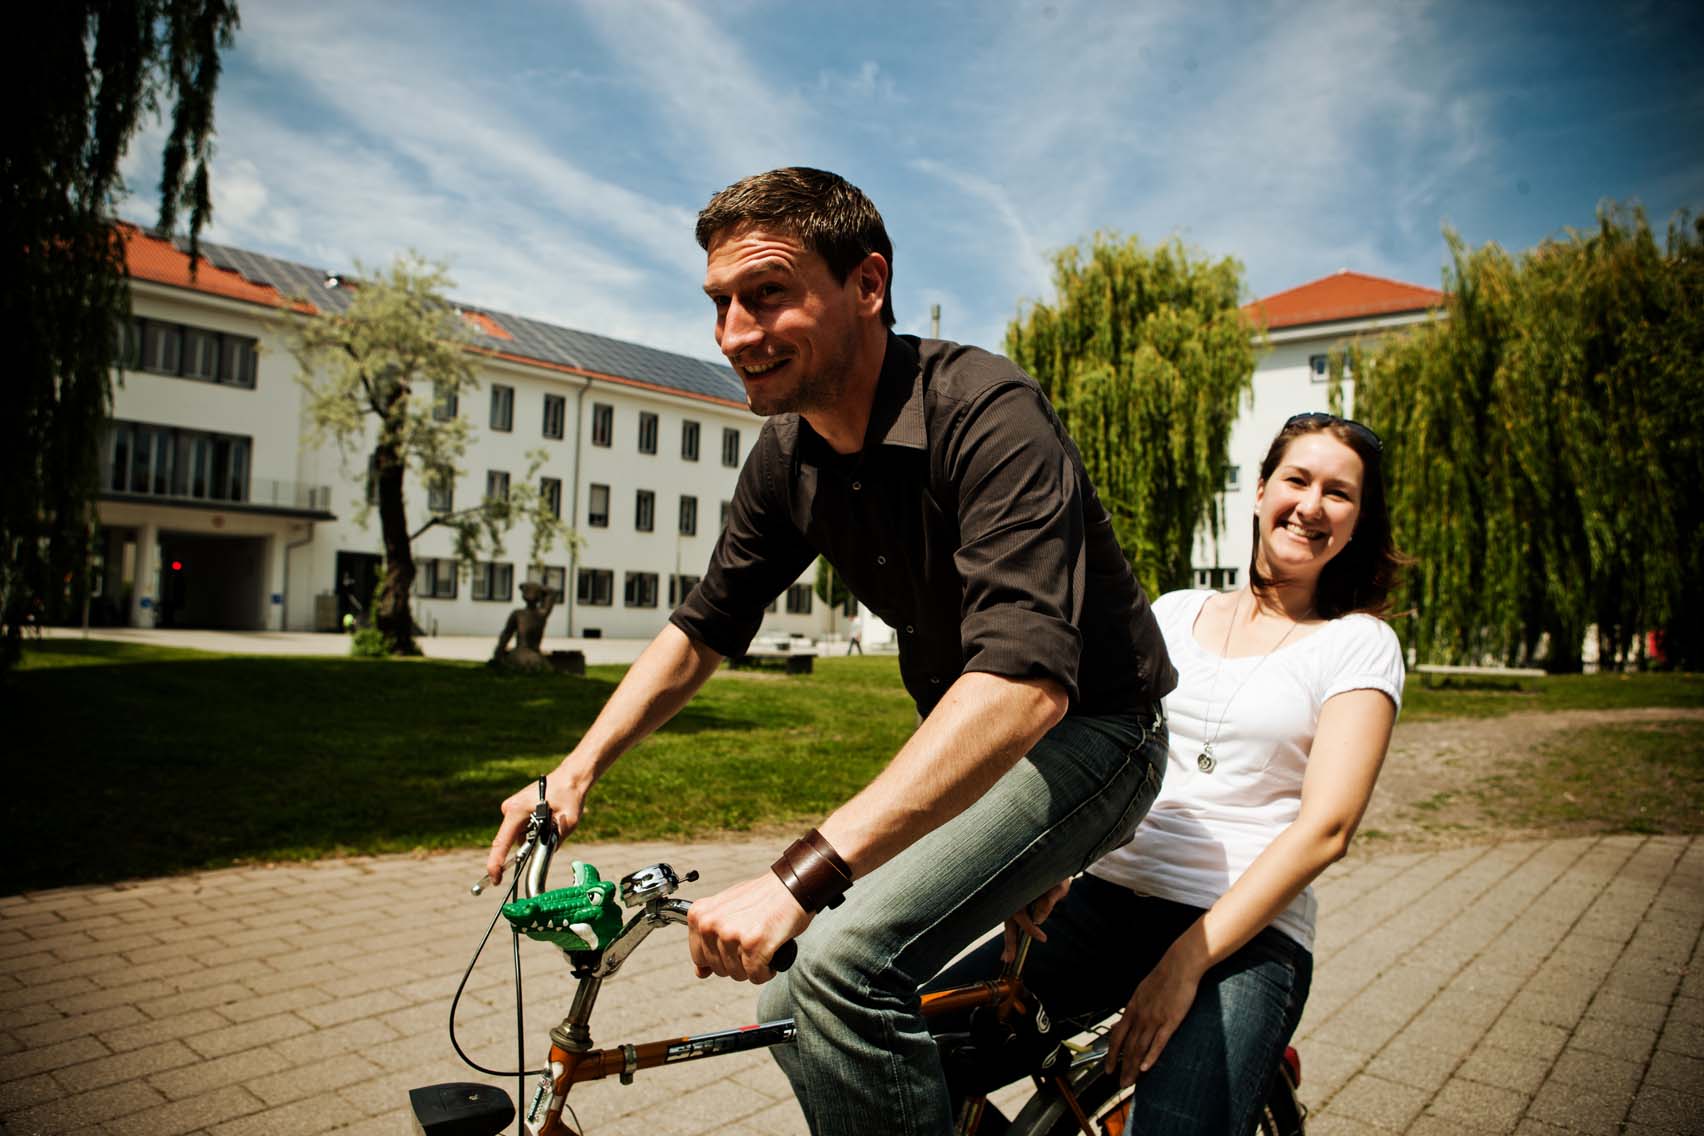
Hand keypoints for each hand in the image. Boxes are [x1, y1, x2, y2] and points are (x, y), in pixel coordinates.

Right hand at [484, 767, 588, 883]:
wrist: (570, 777)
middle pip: (511, 840)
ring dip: (532, 838)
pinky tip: (549, 819)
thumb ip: (554, 842)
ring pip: (518, 835)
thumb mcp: (568, 822)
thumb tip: (543, 859)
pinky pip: (521, 828)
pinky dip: (532, 831)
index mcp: (517, 810)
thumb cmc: (569, 795)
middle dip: (527, 847)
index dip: (496, 863)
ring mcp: (511, 807)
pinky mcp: (516, 808)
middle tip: (550, 835)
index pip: (501, 843)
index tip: (495, 879)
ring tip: (553, 823)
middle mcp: (510, 808)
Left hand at [687, 871, 811, 983]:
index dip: (719, 957)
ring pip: (737, 974)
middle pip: (718, 969)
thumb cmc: (762, 898)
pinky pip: (756, 976)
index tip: (734, 947)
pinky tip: (771, 952)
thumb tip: (700, 972)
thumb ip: (710, 938)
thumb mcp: (726, 910)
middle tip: (753, 941)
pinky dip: (767, 970)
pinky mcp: (753, 946)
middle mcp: (710, 924)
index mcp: (699, 915)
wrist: (792, 887)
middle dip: (738, 962)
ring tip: (763, 943)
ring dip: (754, 966)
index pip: (698, 957)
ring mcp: (731, 935)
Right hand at [1001, 877, 1071, 962]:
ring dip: (1008, 940)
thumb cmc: (1055, 872)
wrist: (1050, 860)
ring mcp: (1012, 899)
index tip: (1043, 938)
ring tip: (1007, 958)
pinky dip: (1011, 932)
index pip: (1020, 915)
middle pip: (1008, 921)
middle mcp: (1012, 895)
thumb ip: (1048, 901)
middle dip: (1009, 942)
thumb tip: (1038, 920)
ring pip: (1008, 922)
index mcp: (1019, 889)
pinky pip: (1012, 919)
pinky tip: (1010, 947)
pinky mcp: (1015, 903)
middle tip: (1009, 959)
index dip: (1030, 929)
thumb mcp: (1057, 884)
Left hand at [1104, 947, 1201, 1084]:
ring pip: (1140, 1048)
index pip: (1117, 1037)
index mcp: (1132, 1009)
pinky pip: (1159, 1042)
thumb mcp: (1141, 992)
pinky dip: (1151, 1056)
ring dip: (1134, 1068)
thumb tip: (1125, 1021)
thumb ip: (1134, 1009)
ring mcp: (1154, 1019)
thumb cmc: (1162, 977)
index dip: (1111, 1055)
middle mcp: (1140, 1016)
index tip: (1108, 1069)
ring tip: (1130, 1082)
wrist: (1179, 965)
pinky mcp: (1170, 1020)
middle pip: (1127, 1047)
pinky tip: (1146, 1068)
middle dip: (1122, 1067)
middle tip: (1119, 1084)